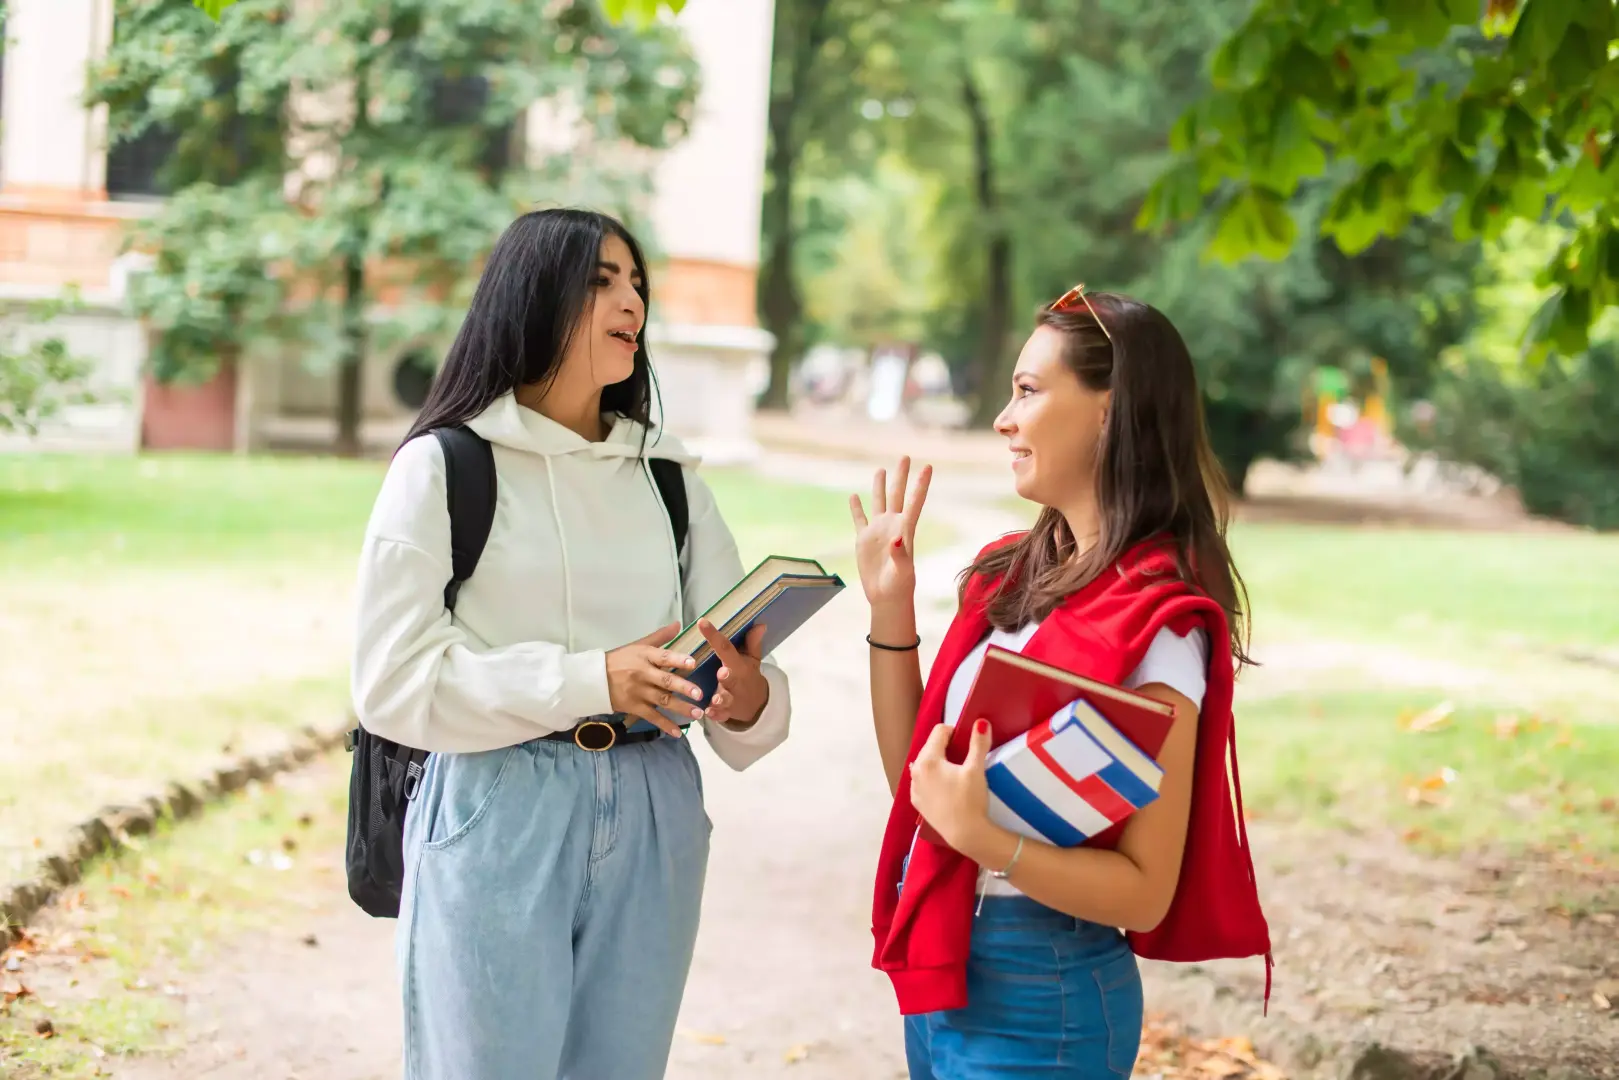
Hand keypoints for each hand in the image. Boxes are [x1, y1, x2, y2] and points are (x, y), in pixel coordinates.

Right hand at [605, 621, 703, 737]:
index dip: (678, 660)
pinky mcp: (634, 707)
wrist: (594, 679)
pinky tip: (678, 732)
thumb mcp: (638, 645)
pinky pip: (652, 717)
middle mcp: (642, 673)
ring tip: (697, 714)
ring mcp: (638, 692)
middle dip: (683, 688)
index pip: (663, 657)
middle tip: (700, 694)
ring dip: (680, 708)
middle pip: (665, 681)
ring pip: (662, 700)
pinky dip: (665, 725)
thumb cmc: (620, 659)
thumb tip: (678, 624)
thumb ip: (660, 637)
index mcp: (645, 656)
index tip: (693, 663)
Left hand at [696, 620, 769, 726]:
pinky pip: (720, 715)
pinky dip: (715, 715)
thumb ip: (753, 643)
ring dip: (721, 698)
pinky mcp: (726, 712)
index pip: (726, 648)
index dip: (714, 635)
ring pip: (725, 699)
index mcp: (739, 665)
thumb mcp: (752, 659)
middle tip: (722, 672)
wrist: (756, 704)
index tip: (702, 622)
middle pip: (731, 678)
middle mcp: (735, 682)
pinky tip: (709, 713)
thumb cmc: (748, 675)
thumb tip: (760, 624)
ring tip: (715, 699)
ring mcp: (731, 699)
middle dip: (727, 676)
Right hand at [848, 456, 931, 607]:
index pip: (915, 502)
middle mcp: (893, 526)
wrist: (886, 597)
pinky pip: (859, 519)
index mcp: (905, 530)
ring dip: (880, 486)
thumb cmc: (899, 586)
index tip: (928, 467)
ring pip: (879, 502)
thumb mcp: (903, 572)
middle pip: (897, 495)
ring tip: (881, 469)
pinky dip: (856, 508)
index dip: (921, 484)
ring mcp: (878, 531)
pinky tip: (854, 496)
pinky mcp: (864, 540)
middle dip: (901, 476)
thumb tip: (895, 540)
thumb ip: (900, 555)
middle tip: (905, 456)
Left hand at [909, 718, 992, 851]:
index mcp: (928, 759)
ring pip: (925, 764)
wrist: (965, 834)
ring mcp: (914, 787)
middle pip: (930, 747)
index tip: (967, 741)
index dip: (955, 732)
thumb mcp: (976, 769)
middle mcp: (915, 771)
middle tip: (963, 756)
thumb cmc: (970, 800)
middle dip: (946, 746)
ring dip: (938, 762)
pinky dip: (932, 778)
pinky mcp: (917, 801)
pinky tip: (945, 786)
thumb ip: (978, 743)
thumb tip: (981, 722)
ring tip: (955, 772)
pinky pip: (922, 781)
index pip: (939, 731)